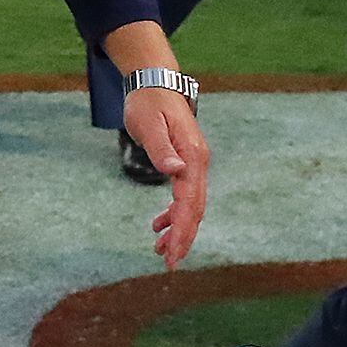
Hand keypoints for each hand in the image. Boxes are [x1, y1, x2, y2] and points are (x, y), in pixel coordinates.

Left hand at [120, 86, 207, 265]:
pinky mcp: (185, 164)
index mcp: (193, 157)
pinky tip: (158, 225)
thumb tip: (175, 171)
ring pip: (190, 205)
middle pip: (195, 209)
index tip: (172, 252)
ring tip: (161, 251)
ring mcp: (193, 164)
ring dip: (178, 229)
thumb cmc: (149, 102)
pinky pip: (184, 196)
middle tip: (169, 263)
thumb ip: (161, 149)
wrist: (154, 83)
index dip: (182, 229)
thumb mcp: (150, 124)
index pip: (189, 202)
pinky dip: (173, 214)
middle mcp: (197, 163)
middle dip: (183, 237)